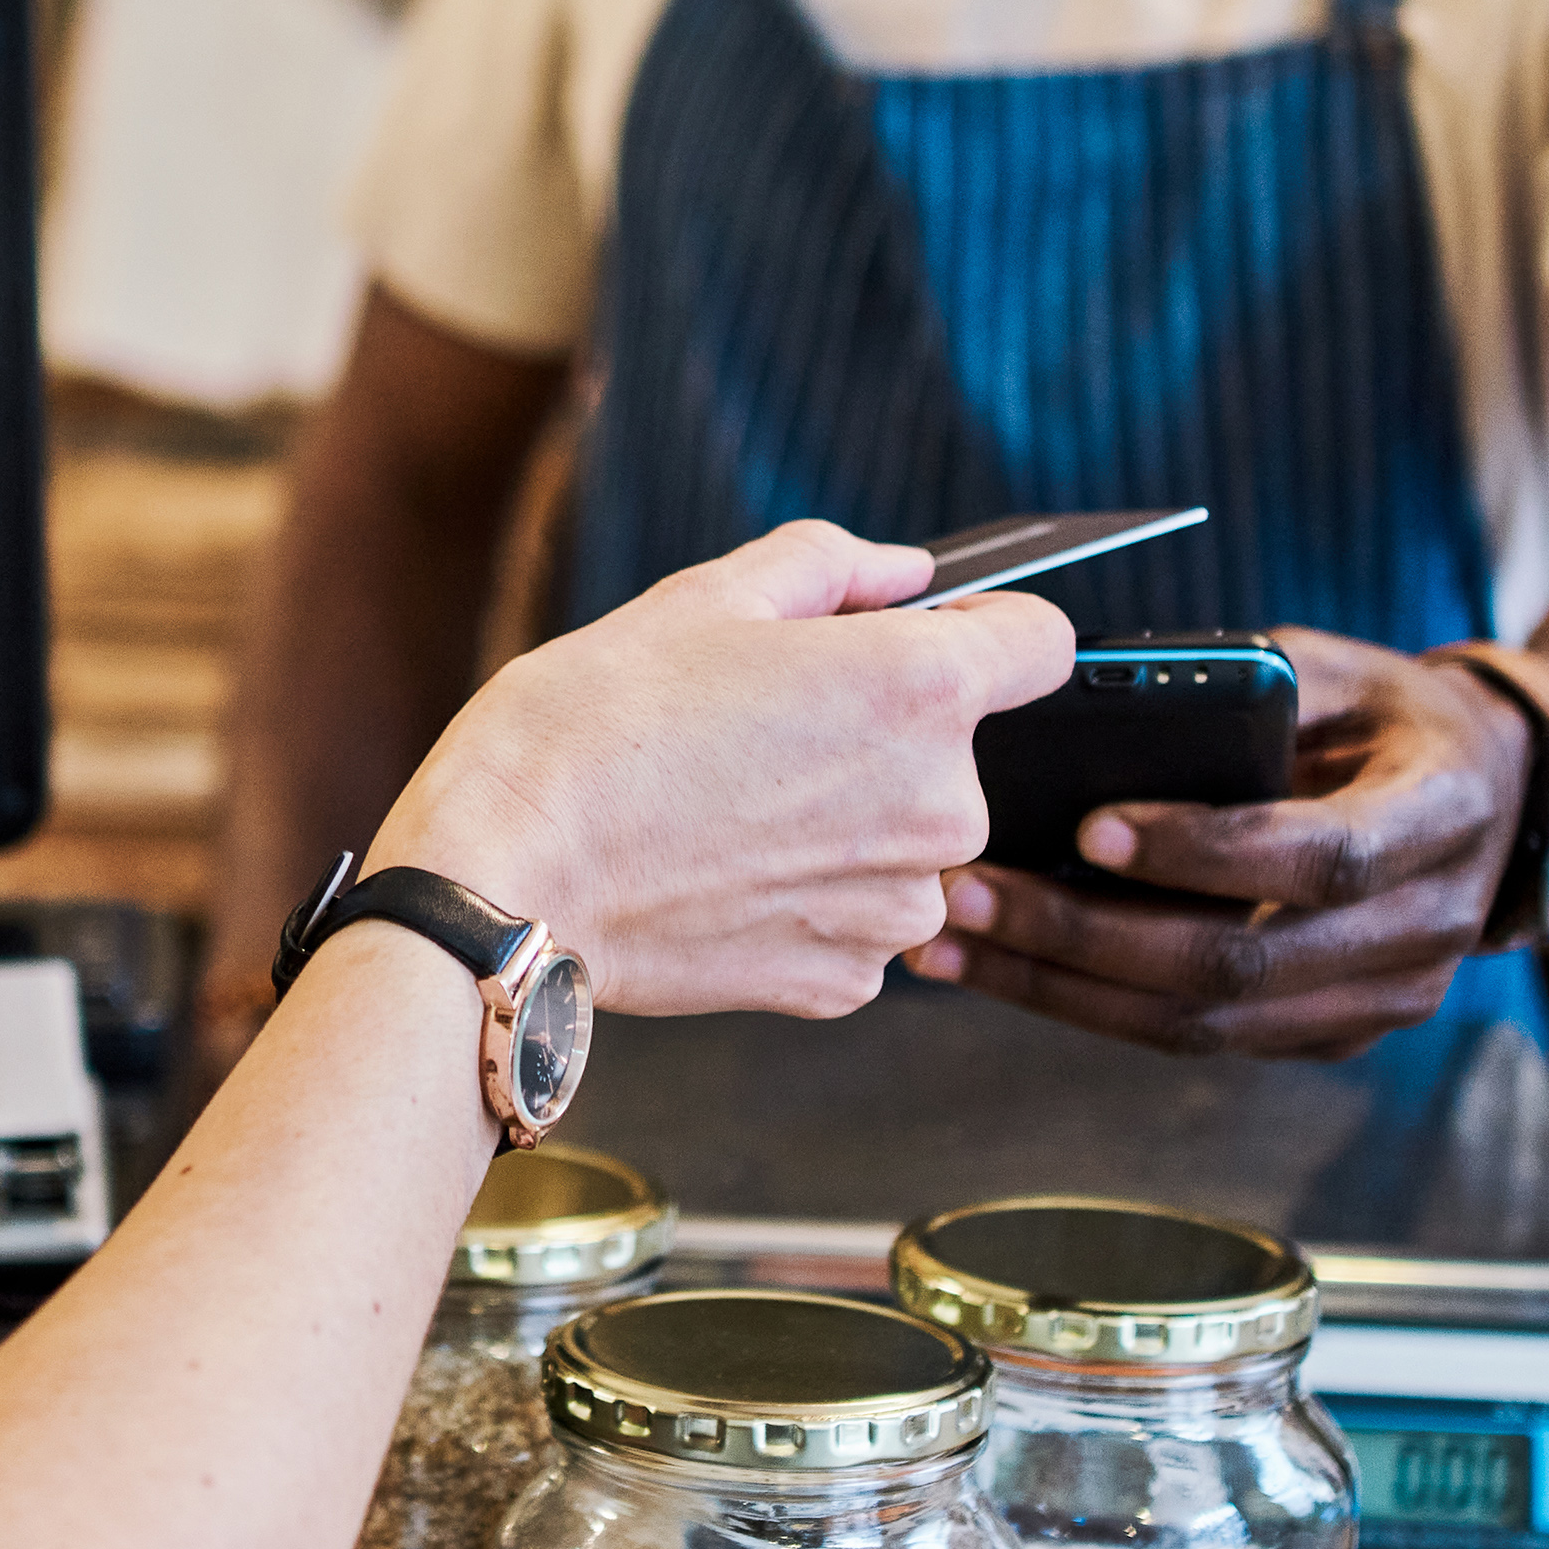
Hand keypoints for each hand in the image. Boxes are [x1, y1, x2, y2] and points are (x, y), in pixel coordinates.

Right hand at [374, 519, 1073, 1019]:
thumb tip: (905, 576)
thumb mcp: (704, 599)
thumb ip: (832, 568)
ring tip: (729, 805)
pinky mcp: (846, 981)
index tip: (919, 639)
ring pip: (906, 840)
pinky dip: (807, 895)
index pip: (1042, 640)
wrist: (506, 881)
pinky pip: (857, 915)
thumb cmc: (589, 729)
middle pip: (957, 748)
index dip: (981, 629)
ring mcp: (898, 907)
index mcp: (921, 689)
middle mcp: (941, 806)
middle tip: (758, 727)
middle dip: (880, 731)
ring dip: (846, 820)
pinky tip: (722, 872)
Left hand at [906, 629, 1527, 1060]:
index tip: (1087, 826)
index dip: (1204, 852)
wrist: (1491, 803)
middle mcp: (1422, 929)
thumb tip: (1100, 696)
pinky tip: (1008, 971)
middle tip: (967, 893)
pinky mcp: (1329, 1035)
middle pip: (1240, 964)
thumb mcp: (1341, 669)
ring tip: (950, 945)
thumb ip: (1247, 686)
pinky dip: (1095, 1009)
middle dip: (1086, 936)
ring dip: (1064, 991)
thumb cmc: (1390, 718)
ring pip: (1205, 1026)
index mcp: (1441, 817)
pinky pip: (1200, 1040)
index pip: (1320, 858)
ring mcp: (1380, 1001)